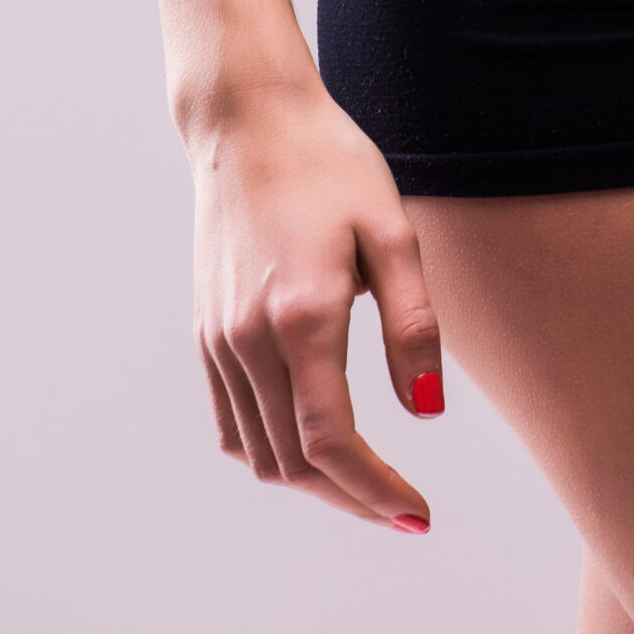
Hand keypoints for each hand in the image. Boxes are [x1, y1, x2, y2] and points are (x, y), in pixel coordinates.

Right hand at [188, 82, 443, 528]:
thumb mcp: (391, 230)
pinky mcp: (205, 331)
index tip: (417, 513)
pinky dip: (270, 451)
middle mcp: (249, 339)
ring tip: (365, 481)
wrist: (249, 121)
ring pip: (258, 452)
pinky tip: (308, 443)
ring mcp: (219, 339)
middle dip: (352, 497)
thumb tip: (428, 410)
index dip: (376, 491)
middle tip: (402, 507)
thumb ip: (413, 323)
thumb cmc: (330, 164)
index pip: (332, 443)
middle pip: (295, 462)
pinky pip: (231, 422)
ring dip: (311, 481)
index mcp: (302, 317)